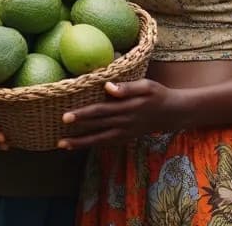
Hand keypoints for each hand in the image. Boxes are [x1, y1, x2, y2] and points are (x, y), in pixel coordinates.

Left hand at [56, 79, 181, 149]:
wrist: (173, 113)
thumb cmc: (157, 94)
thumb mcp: (146, 86)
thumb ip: (127, 87)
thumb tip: (108, 87)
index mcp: (126, 108)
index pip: (100, 111)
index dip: (82, 114)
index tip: (66, 116)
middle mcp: (124, 122)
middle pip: (96, 127)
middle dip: (77, 131)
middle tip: (58, 134)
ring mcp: (125, 132)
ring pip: (99, 139)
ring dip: (81, 143)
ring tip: (62, 145)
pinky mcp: (126, 137)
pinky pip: (107, 143)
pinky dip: (92, 145)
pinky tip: (78, 145)